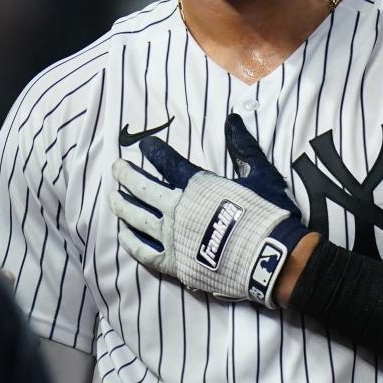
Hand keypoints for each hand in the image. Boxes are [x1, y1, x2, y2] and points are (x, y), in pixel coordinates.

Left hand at [110, 114, 308, 306]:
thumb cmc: (267, 214)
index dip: (153, 152)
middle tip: (116, 167)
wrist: (271, 258)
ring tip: (111, 198)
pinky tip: (122, 234)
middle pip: (143, 188)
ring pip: (136, 218)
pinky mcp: (174, 263)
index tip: (144, 146)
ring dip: (122, 205)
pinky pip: (144, 252)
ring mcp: (173, 237)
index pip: (167, 163)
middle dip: (126, 175)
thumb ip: (243, 147)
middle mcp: (178, 208)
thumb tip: (233, 119)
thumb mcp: (260, 174)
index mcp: (198, 185)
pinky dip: (131, 242)